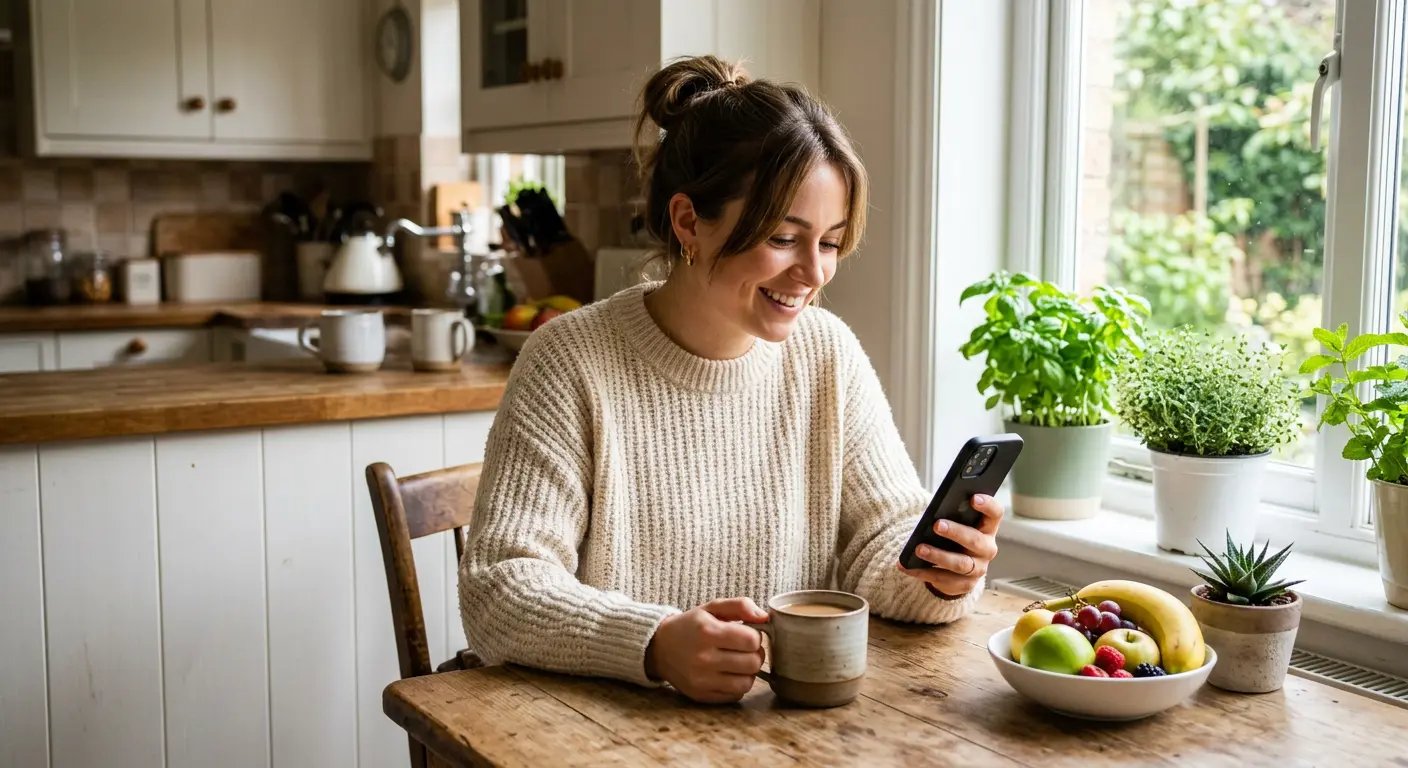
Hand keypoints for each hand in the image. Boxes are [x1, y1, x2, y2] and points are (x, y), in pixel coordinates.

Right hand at [644, 597, 767, 702]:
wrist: (659, 648)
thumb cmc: (691, 626)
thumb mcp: (712, 607)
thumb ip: (741, 606)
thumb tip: (765, 618)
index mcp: (708, 632)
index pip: (751, 640)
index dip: (754, 636)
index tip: (746, 634)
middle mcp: (703, 658)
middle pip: (753, 663)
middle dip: (754, 654)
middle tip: (745, 649)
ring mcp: (701, 680)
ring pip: (747, 683)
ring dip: (748, 672)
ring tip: (738, 662)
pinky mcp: (701, 695)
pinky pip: (735, 695)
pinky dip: (737, 685)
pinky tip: (728, 674)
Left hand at [897, 493, 1003, 596]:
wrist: (956, 569)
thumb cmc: (954, 537)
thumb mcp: (956, 525)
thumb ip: (952, 517)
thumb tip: (933, 514)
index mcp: (987, 528)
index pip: (995, 514)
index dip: (987, 505)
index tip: (973, 498)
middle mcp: (987, 549)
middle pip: (975, 540)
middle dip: (956, 532)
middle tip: (937, 525)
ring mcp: (978, 569)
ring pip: (960, 564)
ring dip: (938, 556)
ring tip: (919, 549)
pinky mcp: (964, 585)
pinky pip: (943, 579)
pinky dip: (923, 572)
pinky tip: (907, 566)